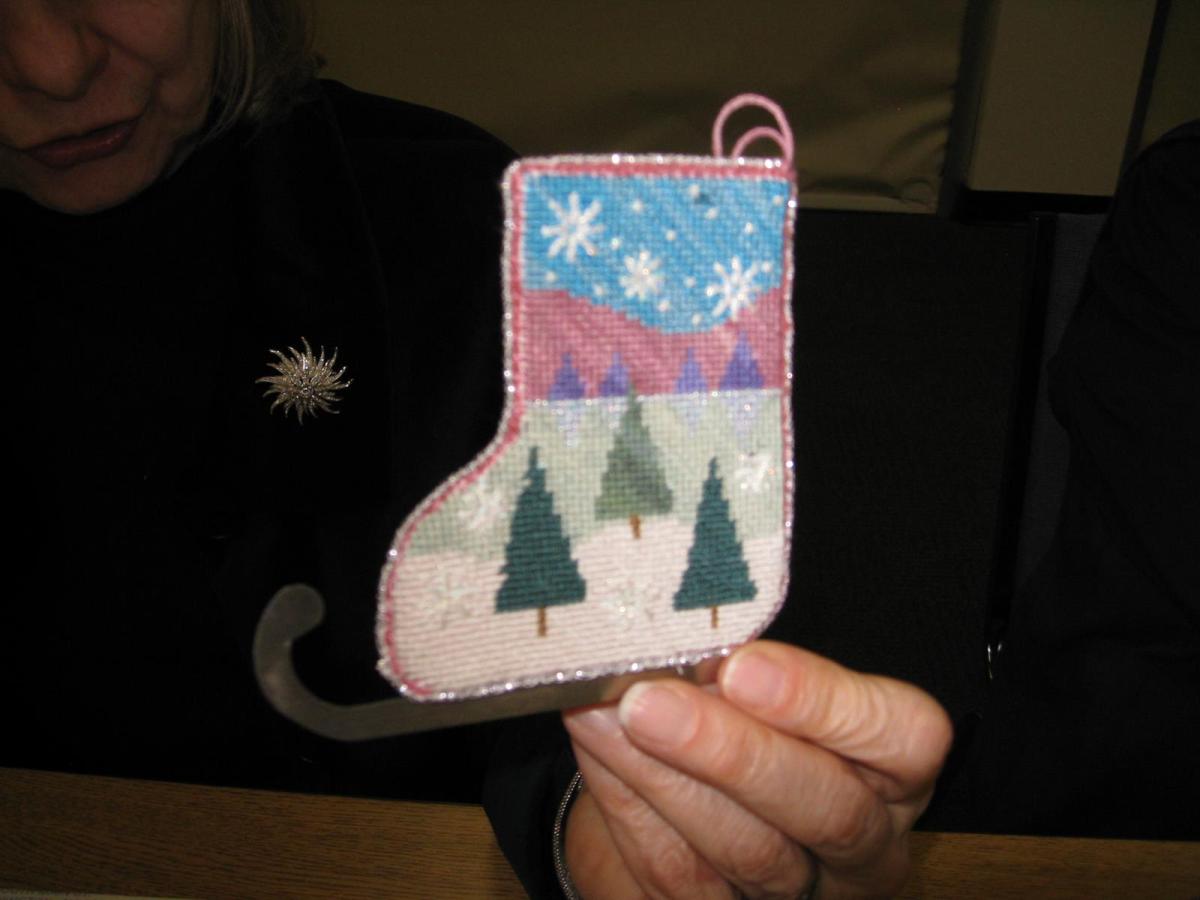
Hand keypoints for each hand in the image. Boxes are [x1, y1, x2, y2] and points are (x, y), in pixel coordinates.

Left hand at [561, 641, 951, 898]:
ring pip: (748, 852)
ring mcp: (800, 898)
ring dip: (663, 776)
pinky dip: (629, 806)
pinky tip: (597, 748)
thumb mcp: (758, 688)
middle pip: (828, 810)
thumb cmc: (736, 723)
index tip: (742, 665)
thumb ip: (738, 669)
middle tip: (650, 701)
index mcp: (895, 773)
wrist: (678, 809)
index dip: (826, 702)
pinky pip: (679, 877)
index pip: (906, 737)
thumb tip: (676, 640)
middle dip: (732, 752)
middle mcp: (864, 848)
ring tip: (604, 714)